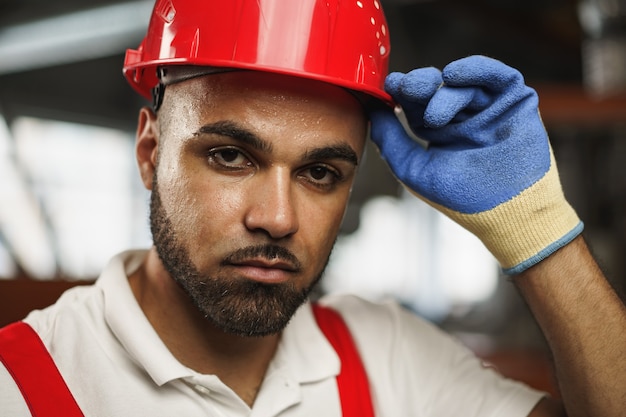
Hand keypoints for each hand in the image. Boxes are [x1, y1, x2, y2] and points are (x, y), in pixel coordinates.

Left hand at [370, 55, 582, 273]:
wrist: (508, 213)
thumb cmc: (461, 198)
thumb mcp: (415, 169)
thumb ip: (390, 141)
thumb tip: (370, 109)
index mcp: (439, 132)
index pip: (416, 104)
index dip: (401, 92)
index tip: (388, 86)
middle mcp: (462, 117)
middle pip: (436, 88)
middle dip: (419, 85)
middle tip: (408, 88)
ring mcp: (489, 108)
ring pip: (461, 84)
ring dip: (443, 90)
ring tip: (434, 113)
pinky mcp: (515, 100)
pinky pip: (496, 75)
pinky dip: (475, 69)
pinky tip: (455, 74)